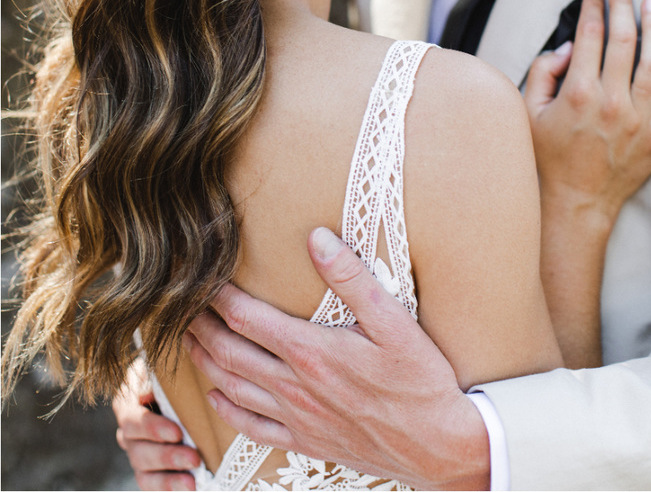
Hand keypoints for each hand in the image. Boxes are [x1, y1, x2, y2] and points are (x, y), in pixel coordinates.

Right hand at [112, 357, 200, 491]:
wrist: (174, 386)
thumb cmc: (168, 374)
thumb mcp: (160, 370)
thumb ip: (153, 380)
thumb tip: (145, 395)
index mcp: (126, 404)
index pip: (133, 421)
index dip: (153, 429)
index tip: (177, 432)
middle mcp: (127, 433)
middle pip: (139, 452)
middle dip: (168, 457)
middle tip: (195, 458)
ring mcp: (137, 453)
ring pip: (144, 473)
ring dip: (169, 479)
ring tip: (193, 482)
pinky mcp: (149, 470)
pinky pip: (152, 485)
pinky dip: (169, 488)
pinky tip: (189, 487)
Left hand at [184, 227, 489, 490]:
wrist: (439, 447)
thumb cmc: (420, 380)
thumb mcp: (394, 321)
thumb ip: (351, 277)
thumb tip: (316, 237)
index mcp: (311, 351)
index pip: (245, 317)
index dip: (215, 294)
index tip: (198, 274)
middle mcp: (294, 386)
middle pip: (226, 351)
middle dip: (197, 324)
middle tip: (176, 303)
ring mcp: (296, 418)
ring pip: (231, 387)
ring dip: (202, 361)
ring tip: (186, 339)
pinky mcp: (305, 442)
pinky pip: (251, 428)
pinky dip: (225, 409)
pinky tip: (215, 396)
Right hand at [526, 0, 650, 228]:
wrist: (575, 203)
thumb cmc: (547, 157)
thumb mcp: (528, 111)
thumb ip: (544, 71)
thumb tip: (570, 46)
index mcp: (578, 92)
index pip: (590, 35)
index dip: (594, 8)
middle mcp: (611, 101)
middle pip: (623, 39)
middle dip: (623, 6)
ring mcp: (638, 119)